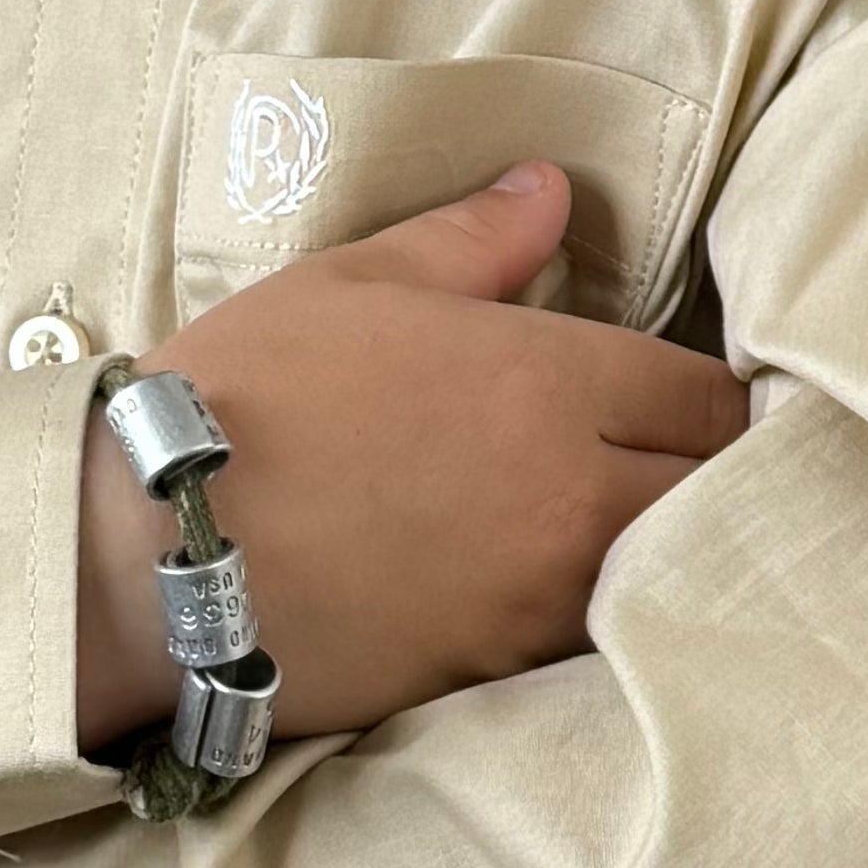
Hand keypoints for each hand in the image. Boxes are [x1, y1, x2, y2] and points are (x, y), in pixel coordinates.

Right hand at [72, 167, 746, 749]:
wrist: (152, 551)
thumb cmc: (248, 393)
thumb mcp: (353, 283)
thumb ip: (472, 239)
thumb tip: (551, 190)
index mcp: (550, 383)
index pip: (708, 398)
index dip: (713, 393)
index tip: (689, 395)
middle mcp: (571, 496)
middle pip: (715, 494)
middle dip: (712, 476)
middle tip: (675, 464)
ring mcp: (538, 599)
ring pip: (665, 577)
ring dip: (663, 551)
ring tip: (626, 529)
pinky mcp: (494, 677)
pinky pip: (590, 647)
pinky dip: (594, 619)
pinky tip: (551, 596)